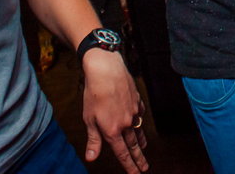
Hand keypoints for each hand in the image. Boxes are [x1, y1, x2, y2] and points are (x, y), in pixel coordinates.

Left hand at [81, 50, 148, 172]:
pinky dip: (139, 121)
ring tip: (143, 149)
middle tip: (145, 168)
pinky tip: (138, 122)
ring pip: (139, 131)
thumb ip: (93, 140)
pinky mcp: (137, 100)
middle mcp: (126, 123)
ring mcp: (133, 111)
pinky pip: (140, 115)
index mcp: (112, 130)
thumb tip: (91, 158)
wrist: (106, 69)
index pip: (123, 154)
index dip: (129, 166)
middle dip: (139, 159)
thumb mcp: (89, 118)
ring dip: (141, 142)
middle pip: (134, 145)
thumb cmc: (94, 93)